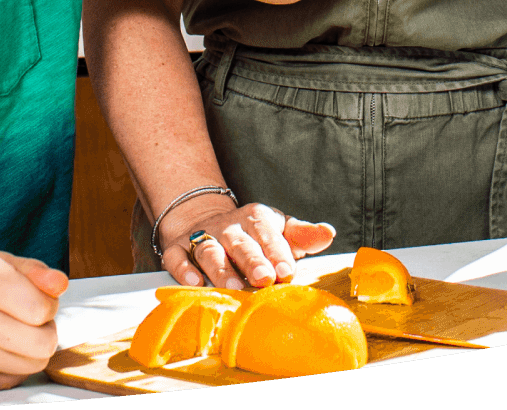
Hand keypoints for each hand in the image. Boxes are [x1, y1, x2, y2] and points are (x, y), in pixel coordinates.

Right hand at [0, 247, 66, 391]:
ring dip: (33, 349)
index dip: (48, 304)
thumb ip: (31, 270)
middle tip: (30, 319)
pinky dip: (14, 365)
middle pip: (42, 342)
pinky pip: (12, 380)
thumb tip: (61, 285)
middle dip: (46, 330)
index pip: (41, 307)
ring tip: (15, 331)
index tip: (36, 298)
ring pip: (32, 364)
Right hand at [157, 197, 335, 289]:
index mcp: (255, 219)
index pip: (267, 232)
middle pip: (240, 242)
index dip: (277, 251)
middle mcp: (228, 227)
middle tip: (264, 279)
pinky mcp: (178, 248)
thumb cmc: (251, 233)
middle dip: (252, 260)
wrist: (204, 218)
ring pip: (209, 251)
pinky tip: (194, 282)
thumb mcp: (278, 228)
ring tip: (234, 288)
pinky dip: (183, 268)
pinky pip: (177, 257)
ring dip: (221, 269)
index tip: (287, 270)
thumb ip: (302, 234)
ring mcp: (202, 236)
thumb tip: (328, 232)